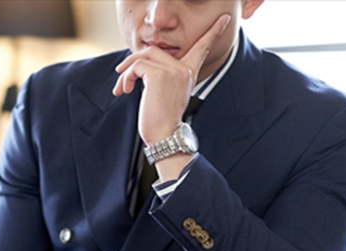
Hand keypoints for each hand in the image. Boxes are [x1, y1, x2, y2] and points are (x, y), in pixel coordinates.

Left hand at [113, 14, 230, 144]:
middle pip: (154, 49)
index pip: (202, 48)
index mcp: (189, 73)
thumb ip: (162, 77)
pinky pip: (136, 67)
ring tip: (121, 87)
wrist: (165, 136)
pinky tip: (123, 91)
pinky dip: (125, 78)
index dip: (213, 32)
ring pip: (142, 57)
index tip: (225, 18)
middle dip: (133, 59)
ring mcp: (172, 71)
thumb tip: (140, 67)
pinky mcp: (158, 76)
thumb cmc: (162, 121)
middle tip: (120, 72)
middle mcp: (183, 69)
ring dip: (126, 72)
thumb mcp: (167, 94)